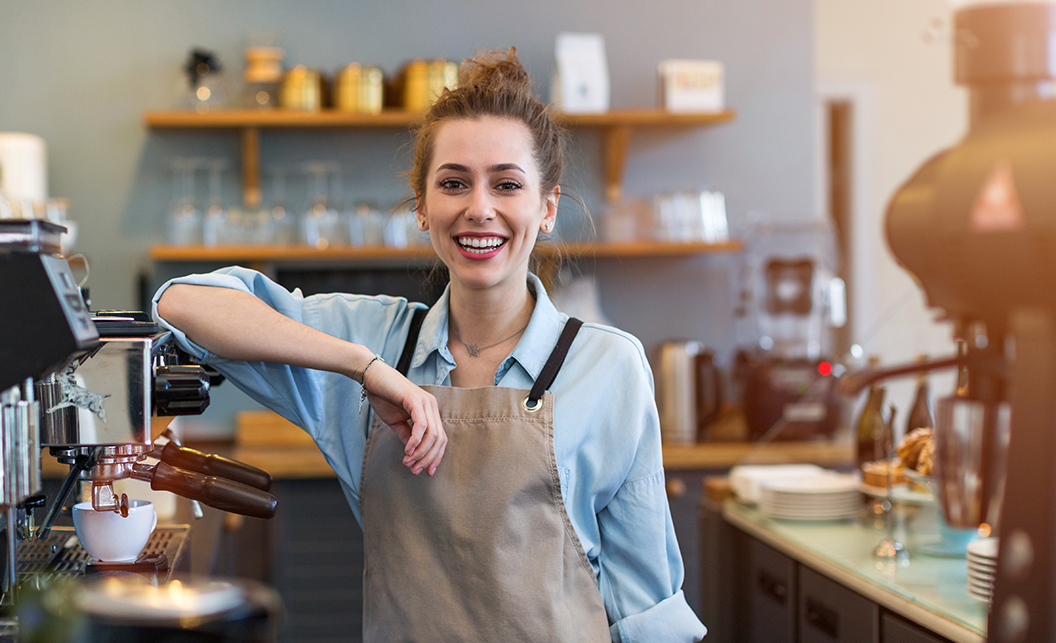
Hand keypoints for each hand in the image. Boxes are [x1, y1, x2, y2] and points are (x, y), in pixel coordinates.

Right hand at [362, 361, 446, 475]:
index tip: (427, 472)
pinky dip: (416, 441)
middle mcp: (432, 406)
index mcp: (430, 411)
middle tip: (415, 471)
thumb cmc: (384, 397)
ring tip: (409, 463)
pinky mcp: (415, 400)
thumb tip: (413, 455)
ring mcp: (425, 402)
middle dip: (428, 458)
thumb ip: (407, 436)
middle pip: (440, 439)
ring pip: (432, 434)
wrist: (372, 377)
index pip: (440, 438)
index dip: (435, 457)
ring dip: (421, 453)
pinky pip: (421, 425)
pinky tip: (407, 450)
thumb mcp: (397, 422)